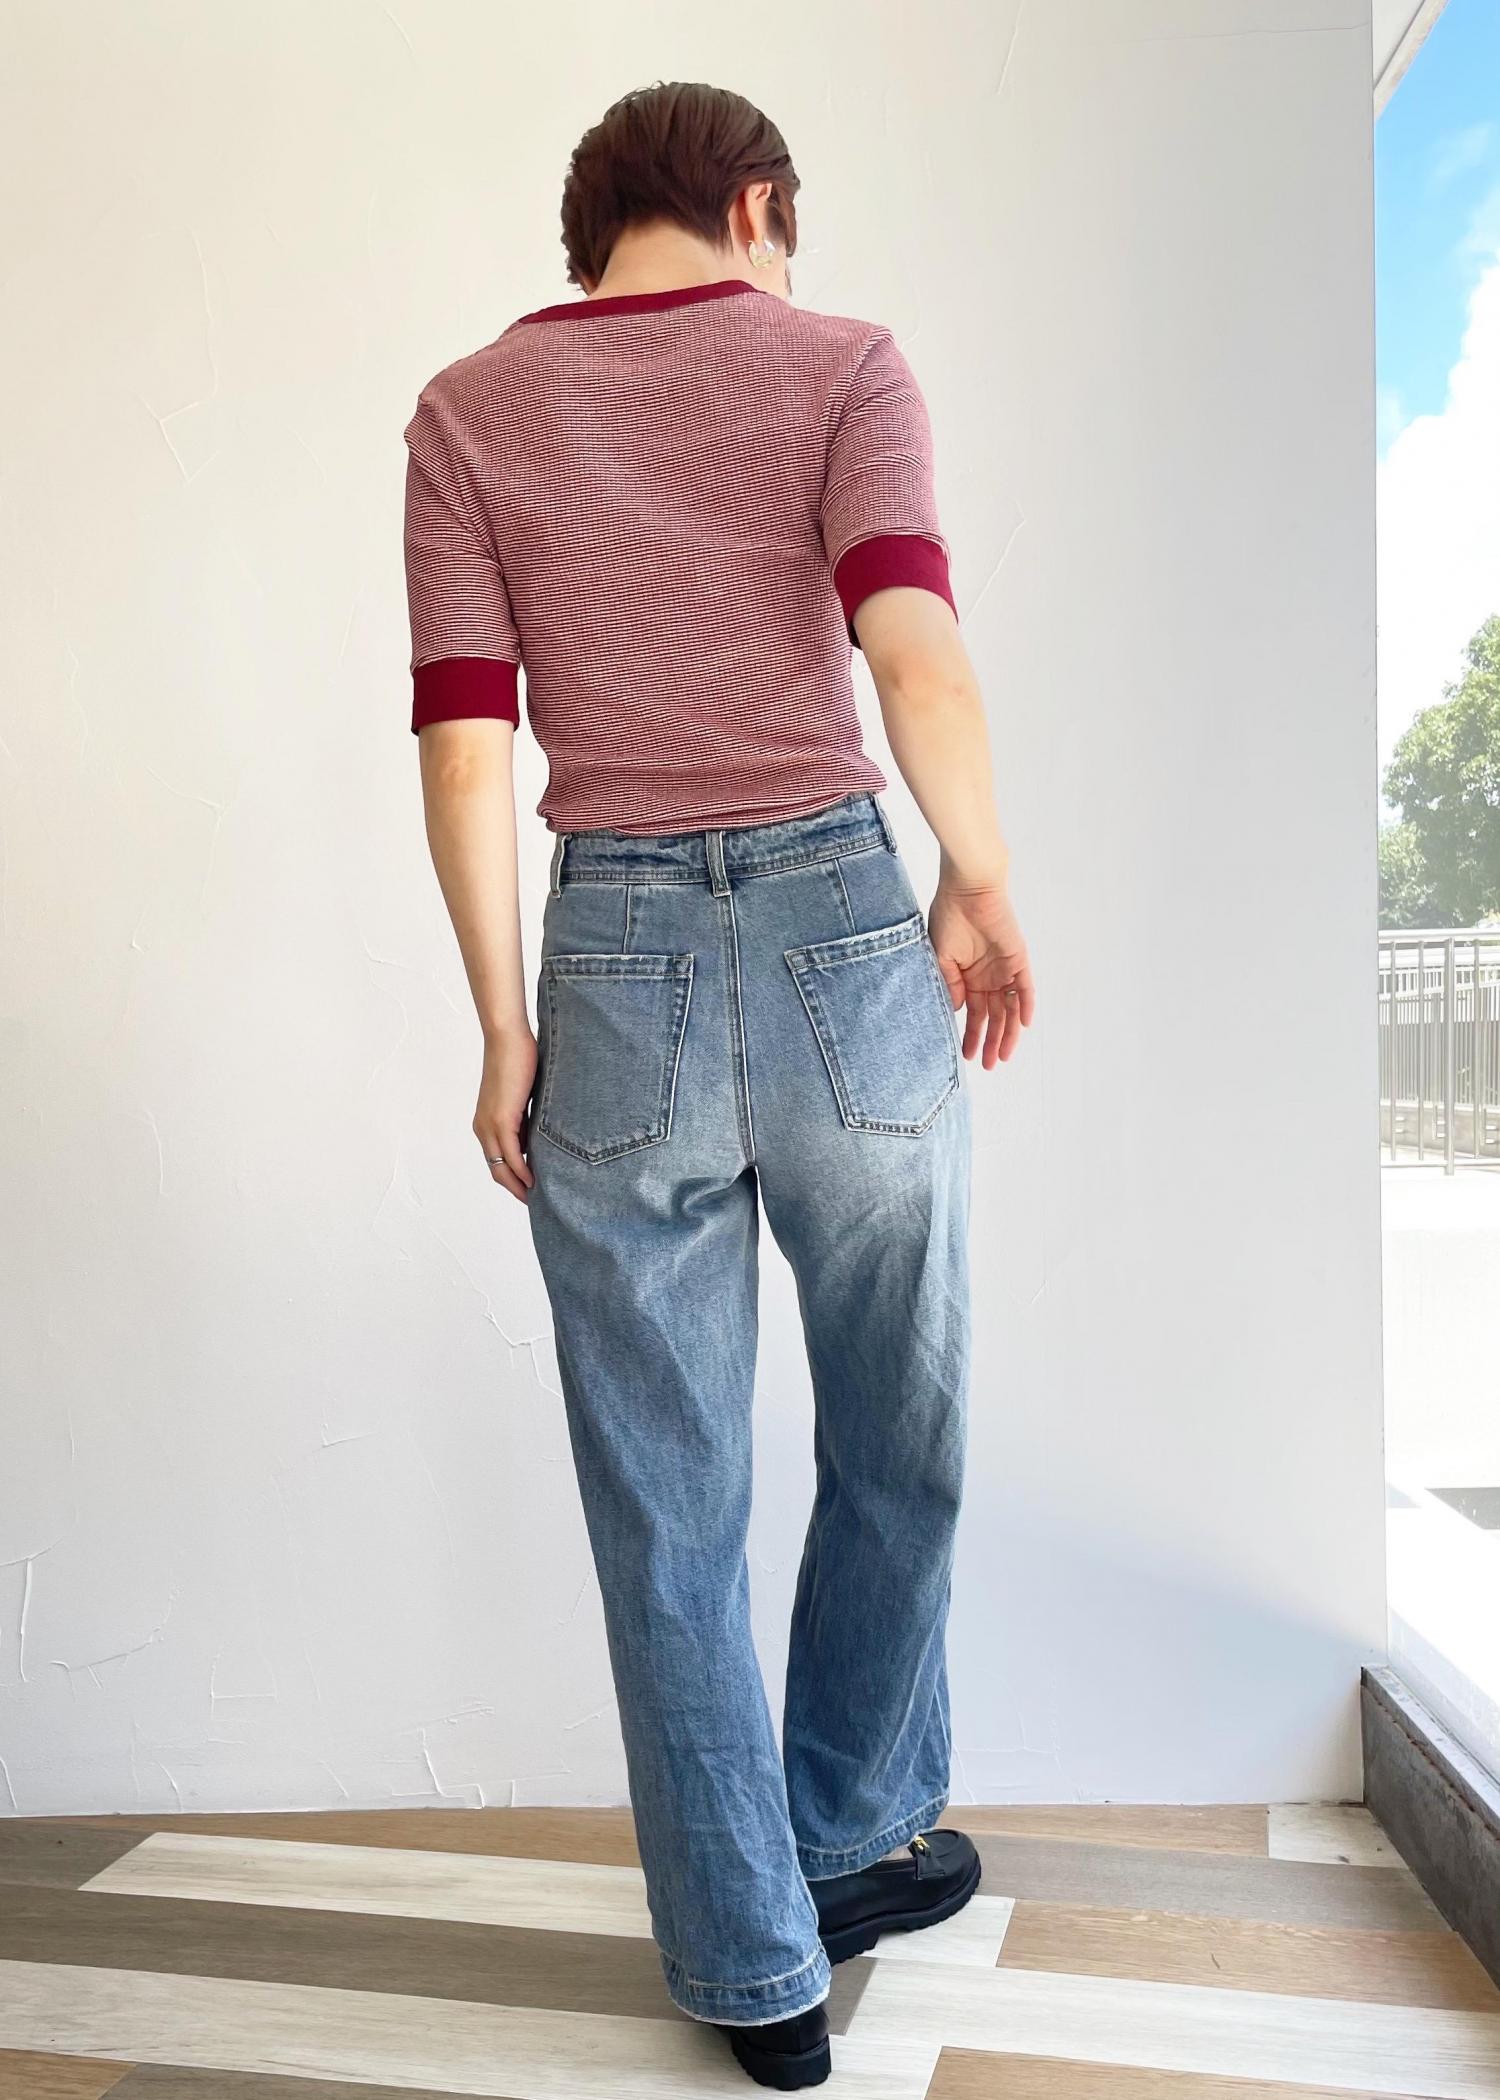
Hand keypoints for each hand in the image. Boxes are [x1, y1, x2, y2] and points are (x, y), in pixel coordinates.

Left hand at [474, 1025, 536, 1201]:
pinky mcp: (501, 1118)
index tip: (529, 1190)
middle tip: (533, 1202)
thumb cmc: (517, 1058)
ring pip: (500, 1166)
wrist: (507, 1038)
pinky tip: (533, 1180)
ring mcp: (489, 1124)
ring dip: (518, 1184)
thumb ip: (527, 1117)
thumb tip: (540, 1135)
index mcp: (486, 1122)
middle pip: (495, 1169)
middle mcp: (483, 1127)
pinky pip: (510, 1153)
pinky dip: (521, 1170)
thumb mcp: (524, 1096)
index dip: (511, 1179)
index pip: (496, 1160)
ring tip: (536, 1197)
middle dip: (514, 1188)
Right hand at [927, 881, 1035, 1068]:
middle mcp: (988, 977)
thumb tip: (957, 1012)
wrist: (967, 889)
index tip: (967, 1056)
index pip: (973, 1014)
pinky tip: (1022, 1026)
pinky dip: (1026, 1006)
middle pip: (993, 1017)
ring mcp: (1004, 970)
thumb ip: (950, 985)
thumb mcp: (940, 957)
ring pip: (1010, 1009)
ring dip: (1007, 1032)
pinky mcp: (1018, 959)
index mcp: (968, 978)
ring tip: (1002, 1055)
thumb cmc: (949, 917)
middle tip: (989, 1065)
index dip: (971, 1035)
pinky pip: (1026, 988)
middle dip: (991, 1041)